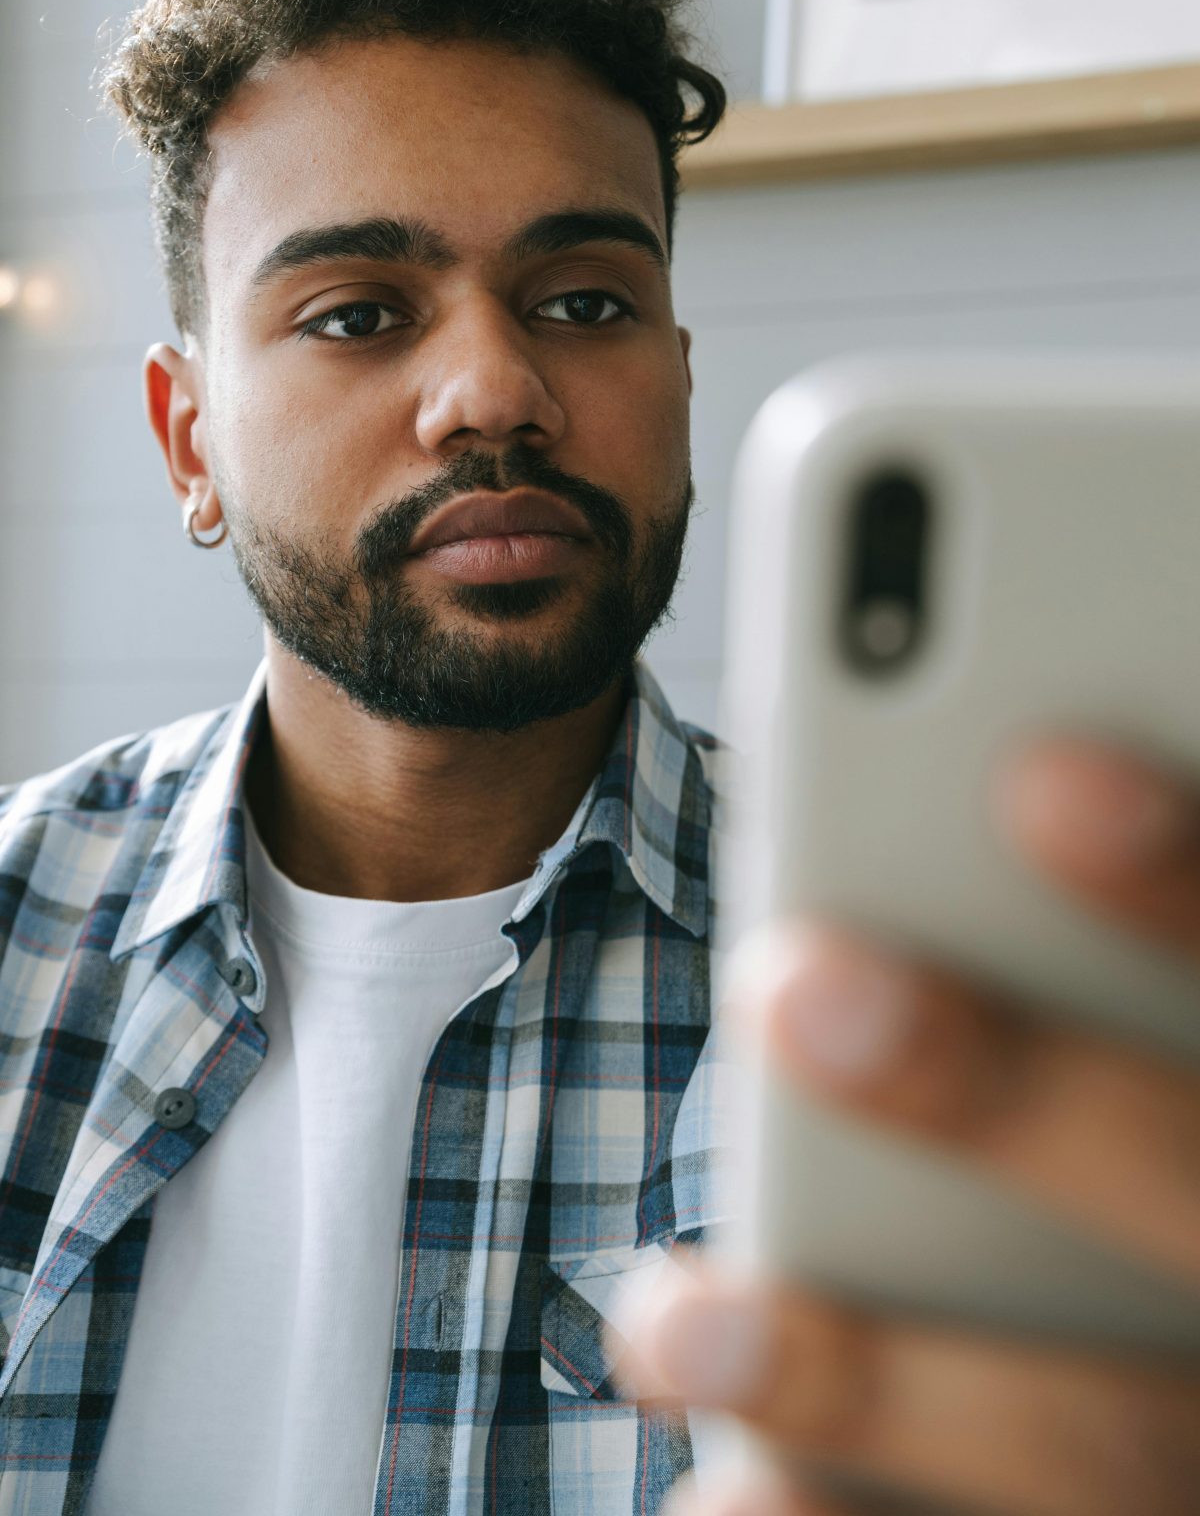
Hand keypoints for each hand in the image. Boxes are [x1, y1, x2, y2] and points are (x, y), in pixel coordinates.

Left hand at [608, 739, 1199, 1515]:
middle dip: (1003, 1093)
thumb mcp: (1176, 1048)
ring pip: (1097, 1449)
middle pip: (1192, 1195)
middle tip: (799, 983)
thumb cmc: (1173, 1154)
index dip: (1186, 881)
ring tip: (671, 1318)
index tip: (1044, 772)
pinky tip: (720, 1498)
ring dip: (871, 1380)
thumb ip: (1132, 963)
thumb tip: (1009, 773)